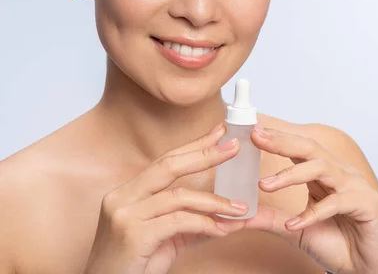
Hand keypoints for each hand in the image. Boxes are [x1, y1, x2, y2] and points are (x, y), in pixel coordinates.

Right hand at [84, 123, 247, 273]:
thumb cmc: (133, 265)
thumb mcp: (167, 239)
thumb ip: (194, 223)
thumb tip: (229, 216)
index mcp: (128, 192)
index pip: (165, 161)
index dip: (194, 145)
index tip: (219, 132)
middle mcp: (122, 197)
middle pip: (168, 165)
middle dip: (205, 154)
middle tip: (233, 147)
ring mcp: (124, 214)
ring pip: (178, 196)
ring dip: (214, 202)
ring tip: (239, 208)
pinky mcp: (132, 234)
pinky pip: (178, 221)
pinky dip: (204, 224)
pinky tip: (221, 230)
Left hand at [244, 126, 377, 273]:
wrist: (365, 269)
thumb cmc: (337, 244)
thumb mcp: (294, 230)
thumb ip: (270, 220)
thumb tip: (239, 215)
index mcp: (323, 175)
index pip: (299, 150)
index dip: (277, 139)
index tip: (253, 132)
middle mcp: (340, 174)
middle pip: (310, 149)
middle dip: (282, 142)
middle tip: (258, 138)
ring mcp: (355, 186)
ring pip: (322, 168)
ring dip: (291, 175)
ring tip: (265, 184)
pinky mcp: (367, 203)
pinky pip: (336, 203)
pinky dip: (313, 213)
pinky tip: (294, 223)